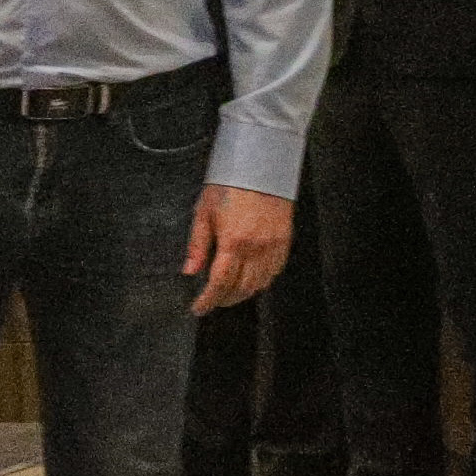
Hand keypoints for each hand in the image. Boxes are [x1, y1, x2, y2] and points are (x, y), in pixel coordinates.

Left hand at [184, 183, 292, 314]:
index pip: (219, 283)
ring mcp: (274, 246)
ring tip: (229, 292)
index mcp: (233, 242)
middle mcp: (256, 248)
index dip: (208, 300)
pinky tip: (250, 278)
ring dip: (243, 293)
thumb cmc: (229, 185)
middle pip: (242, 289)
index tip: (198, 309)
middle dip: (225, 299)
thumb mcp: (204, 212)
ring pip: (260, 284)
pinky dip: (262, 280)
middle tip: (212, 300)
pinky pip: (275, 271)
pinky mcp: (285, 241)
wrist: (261, 166)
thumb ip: (197, 245)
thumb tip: (189, 270)